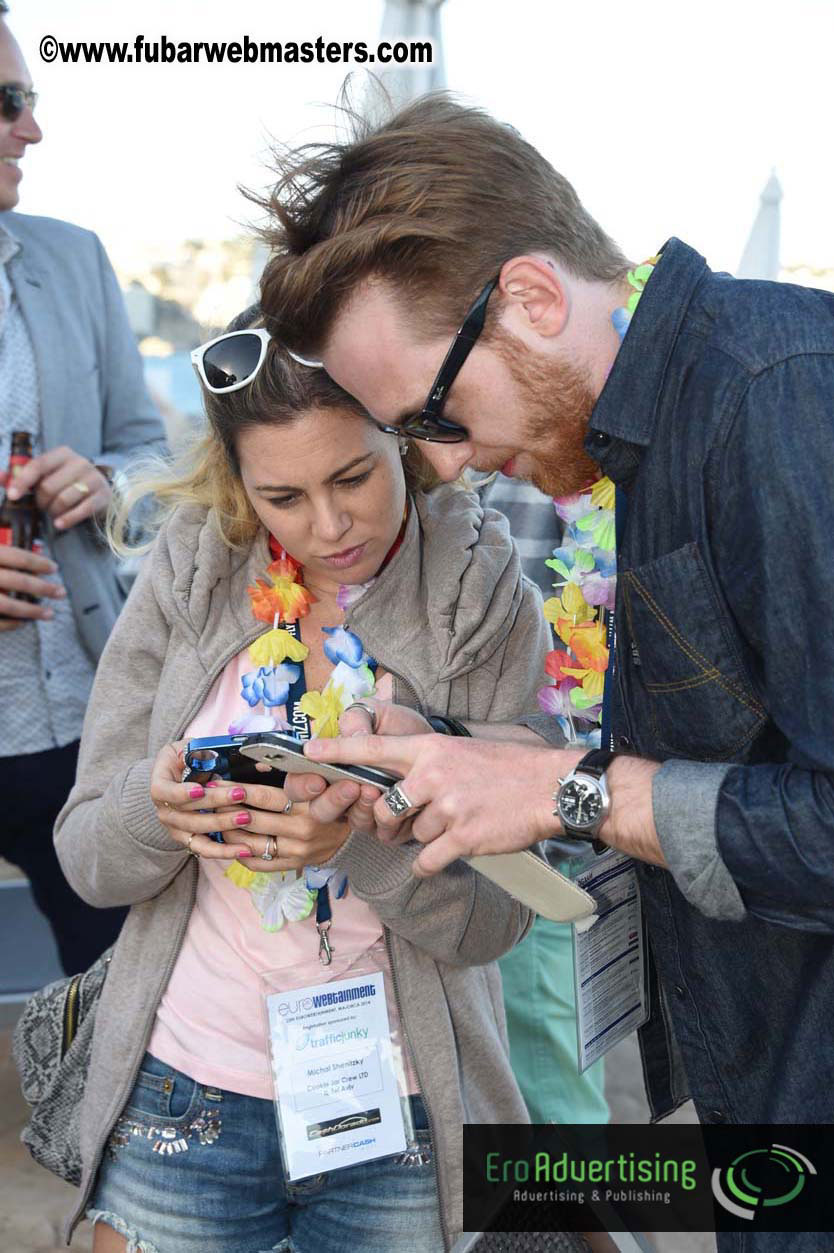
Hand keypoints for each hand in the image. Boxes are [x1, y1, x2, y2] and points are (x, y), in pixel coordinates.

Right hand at [0, 542, 65, 626]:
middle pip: (17, 581)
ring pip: (7, 604)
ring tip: (50, 614)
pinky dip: (10, 623)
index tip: (54, 568)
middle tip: (61, 593)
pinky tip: (22, 623)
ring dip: (31, 610)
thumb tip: (35, 560)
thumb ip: (5, 554)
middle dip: (43, 588)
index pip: (15, 556)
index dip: (37, 562)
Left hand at [6, 445, 110, 530]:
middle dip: (41, 502)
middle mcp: (80, 462)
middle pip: (49, 487)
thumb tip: (0, 476)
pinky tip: (60, 524)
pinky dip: (67, 519)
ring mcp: (93, 479)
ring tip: (53, 513)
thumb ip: (23, 476)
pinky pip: (81, 510)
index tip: (12, 496)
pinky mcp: (102, 496)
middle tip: (43, 507)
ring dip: (53, 512)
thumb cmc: (68, 483)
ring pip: (63, 500)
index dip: (22, 482)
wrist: (102, 490)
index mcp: (62, 454)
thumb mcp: (48, 475)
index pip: (37, 465)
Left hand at [150, 743, 350, 870]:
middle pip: (252, 819)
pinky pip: (257, 862)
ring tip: (212, 817)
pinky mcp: (291, 866)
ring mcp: (296, 851)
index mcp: (310, 803)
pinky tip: (228, 840)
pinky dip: (238, 852)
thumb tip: (260, 761)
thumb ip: (297, 773)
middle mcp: (303, 829)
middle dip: (225, 807)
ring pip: (249, 843)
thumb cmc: (328, 798)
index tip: (218, 782)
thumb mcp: (322, 779)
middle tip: (207, 797)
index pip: (266, 797)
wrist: (348, 835)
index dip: (239, 789)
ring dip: (226, 830)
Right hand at [282, 694, 432, 836]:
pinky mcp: (388, 826)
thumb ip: (358, 719)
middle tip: (350, 786)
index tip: (317, 779)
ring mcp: (363, 811)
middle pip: (319, 811)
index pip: (299, 784)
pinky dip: (384, 818)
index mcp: (326, 767)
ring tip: (374, 788)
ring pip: (350, 822)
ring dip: (360, 807)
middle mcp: (339, 794)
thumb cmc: (399, 729)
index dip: (302, 785)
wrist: (438, 744)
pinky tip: (392, 801)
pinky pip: (379, 832)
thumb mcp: (379, 714)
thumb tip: (349, 736)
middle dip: (332, 801)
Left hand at [303, 734, 584, 873]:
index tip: (307, 752)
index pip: (372, 747)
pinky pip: (425, 860)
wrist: (550, 787)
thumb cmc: (508, 769)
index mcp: (430, 749)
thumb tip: (396, 789)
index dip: (336, 751)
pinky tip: (450, 852)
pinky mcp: (462, 837)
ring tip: (457, 824)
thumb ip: (427, 766)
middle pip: (384, 807)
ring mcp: (447, 807)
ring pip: (409, 835)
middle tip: (413, 821)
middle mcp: (433, 774)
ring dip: (426, 838)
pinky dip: (429, 863)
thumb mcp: (461, 752)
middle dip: (391, 822)